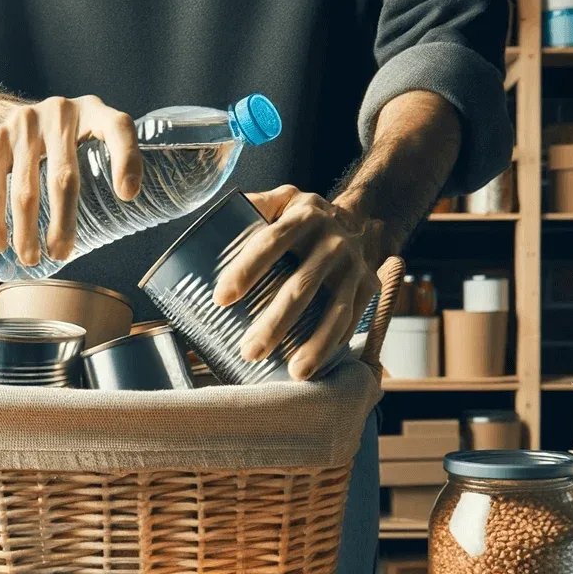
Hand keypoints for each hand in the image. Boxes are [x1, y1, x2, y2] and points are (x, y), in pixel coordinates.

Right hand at [0, 94, 141, 264]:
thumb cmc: (48, 143)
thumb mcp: (77, 141)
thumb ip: (97, 165)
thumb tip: (117, 223)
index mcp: (92, 113)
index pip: (118, 128)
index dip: (127, 159)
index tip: (127, 196)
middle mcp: (60, 113)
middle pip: (65, 176)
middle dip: (63, 222)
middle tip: (62, 254)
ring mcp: (24, 124)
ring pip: (26, 190)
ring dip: (27, 231)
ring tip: (31, 259)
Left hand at [212, 185, 379, 380]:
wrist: (362, 216)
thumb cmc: (305, 218)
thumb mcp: (282, 200)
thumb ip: (249, 208)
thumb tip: (204, 234)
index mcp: (303, 216)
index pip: (270, 243)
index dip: (246, 270)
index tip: (221, 299)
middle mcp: (332, 241)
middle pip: (301, 286)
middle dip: (275, 323)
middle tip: (249, 351)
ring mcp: (354, 266)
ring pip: (335, 311)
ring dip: (315, 345)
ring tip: (294, 373)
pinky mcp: (368, 287)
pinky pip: (352, 321)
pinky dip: (334, 345)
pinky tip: (316, 366)